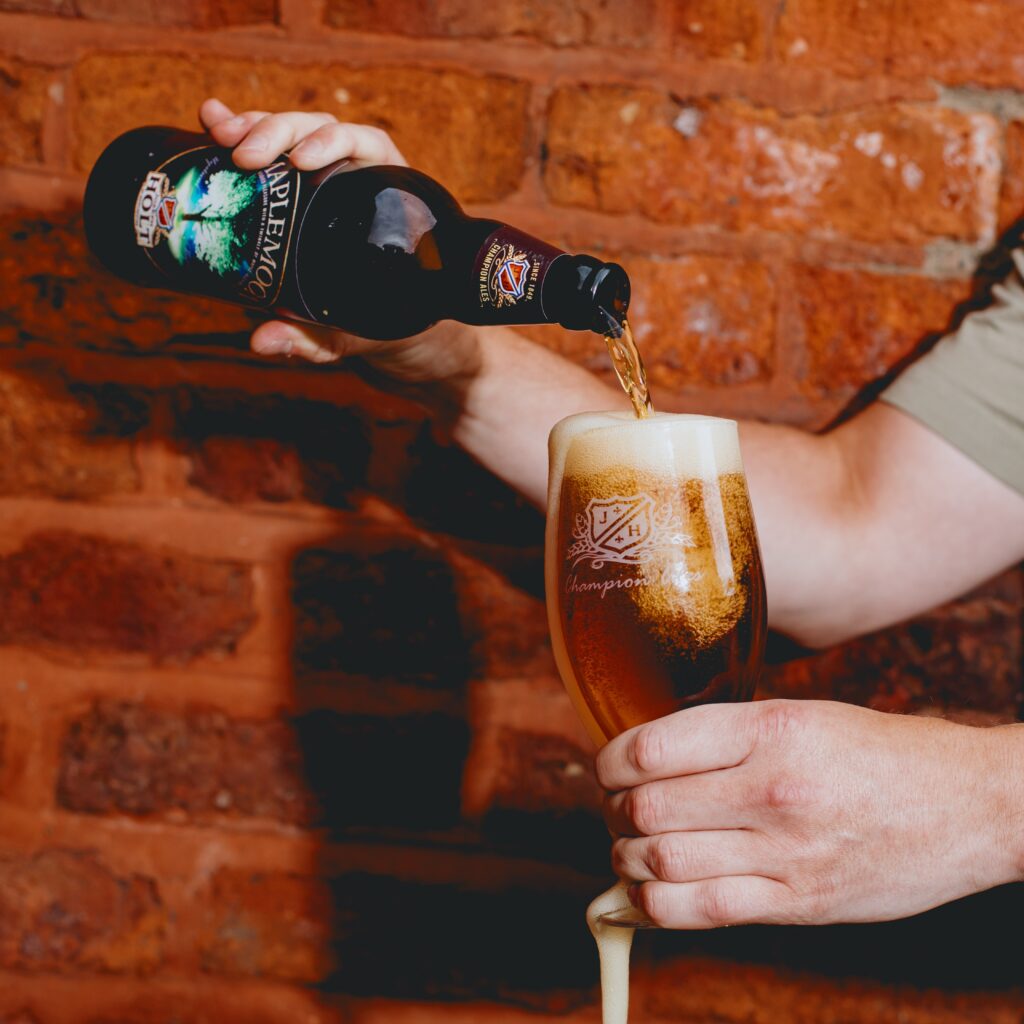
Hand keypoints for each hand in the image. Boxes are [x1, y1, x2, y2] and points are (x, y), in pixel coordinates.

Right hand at [196, 98, 481, 394]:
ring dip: (254, 126)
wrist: (375, 327)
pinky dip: (240, 132)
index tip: (302, 161)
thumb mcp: (347, 335)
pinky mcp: (292, 180)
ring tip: (218, 132)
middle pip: (320, 131)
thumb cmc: (372, 327)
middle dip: (279, 133)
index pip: (366, 145)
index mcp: (386, 198)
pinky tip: (209, 122)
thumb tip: (262, 341)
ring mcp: (323, 174)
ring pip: (291, 132)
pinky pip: (269, 148)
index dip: (334, 142)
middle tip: (244, 155)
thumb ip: (312, 340)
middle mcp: (356, 175)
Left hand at [597, 699, 1023, 928]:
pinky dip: (655, 905)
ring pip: (662, 863)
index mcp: (770, 730)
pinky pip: (702, 912)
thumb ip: (728, 736)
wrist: (971, 805)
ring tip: (629, 847)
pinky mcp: (800, 903)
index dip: (610, 762)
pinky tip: (647, 892)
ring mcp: (787, 853)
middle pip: (647, 809)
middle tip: (617, 808)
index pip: (650, 749)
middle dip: (614, 811)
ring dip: (626, 858)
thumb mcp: (804, 716)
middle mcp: (773, 790)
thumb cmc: (884, 753)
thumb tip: (650, 757)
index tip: (609, 767)